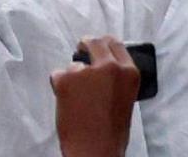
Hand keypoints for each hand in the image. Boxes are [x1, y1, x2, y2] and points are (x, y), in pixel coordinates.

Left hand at [53, 37, 141, 156]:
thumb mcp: (125, 97)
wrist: (96, 148)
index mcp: (130, 72)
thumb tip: (101, 67)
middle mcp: (110, 66)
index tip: (97, 45)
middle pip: (96, 42)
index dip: (104, 44)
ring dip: (72, 77)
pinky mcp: (66, 79)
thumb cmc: (111, 130)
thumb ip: (117, 78)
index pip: (116, 45)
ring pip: (74, 65)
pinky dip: (58, 86)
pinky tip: (66, 102)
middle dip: (86, 45)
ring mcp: (88, 71)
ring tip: (76, 99)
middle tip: (80, 49)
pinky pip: (57, 75)